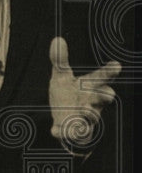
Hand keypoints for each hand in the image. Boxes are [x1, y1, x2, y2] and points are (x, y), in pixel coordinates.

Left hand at [48, 37, 119, 151]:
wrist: (63, 121)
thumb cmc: (66, 96)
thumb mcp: (60, 77)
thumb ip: (60, 60)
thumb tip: (57, 39)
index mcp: (88, 87)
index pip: (101, 77)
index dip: (109, 71)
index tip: (116, 65)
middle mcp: (91, 101)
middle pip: (105, 96)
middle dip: (104, 94)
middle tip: (105, 92)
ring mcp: (85, 117)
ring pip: (93, 116)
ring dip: (90, 112)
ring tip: (83, 108)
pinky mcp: (75, 132)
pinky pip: (74, 134)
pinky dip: (67, 132)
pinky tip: (55, 130)